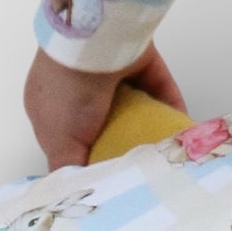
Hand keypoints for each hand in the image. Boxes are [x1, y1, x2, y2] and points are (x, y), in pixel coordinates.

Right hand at [23, 41, 188, 171]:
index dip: (86, 157)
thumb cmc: (68, 93)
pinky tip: (180, 128)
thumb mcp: (59, 139)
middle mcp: (80, 86)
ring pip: (133, 103)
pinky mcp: (139, 57)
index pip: (69, 137)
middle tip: (141, 166)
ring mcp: (110, 69)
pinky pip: (157, 85)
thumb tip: (76, 189)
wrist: (94, 41)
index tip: (107, 178)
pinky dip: (168, 105)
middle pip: (104, 121)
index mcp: (51, 104)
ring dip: (148, 124)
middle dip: (121, 142)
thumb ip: (67, 166)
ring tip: (165, 150)